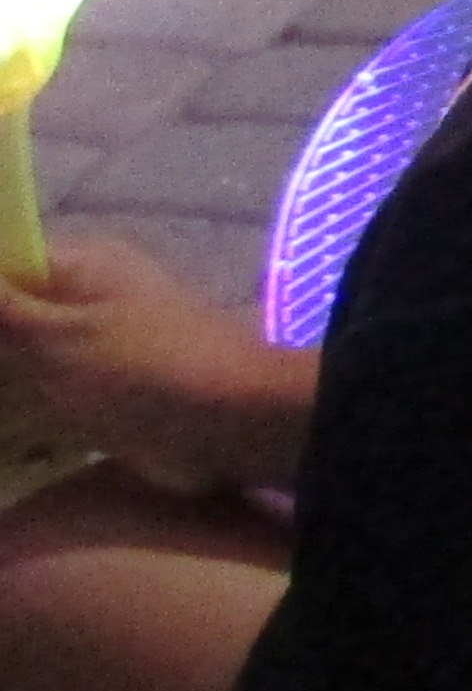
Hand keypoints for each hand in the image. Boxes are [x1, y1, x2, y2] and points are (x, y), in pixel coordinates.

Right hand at [0, 238, 310, 494]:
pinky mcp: (98, 388)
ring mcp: (91, 343)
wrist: (229, 425)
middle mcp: (83, 294)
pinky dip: (10, 403)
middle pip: (4, 309)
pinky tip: (0, 427)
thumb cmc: (144, 369)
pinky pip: (36, 389)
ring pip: (15, 353)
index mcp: (79, 263)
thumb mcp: (57, 337)